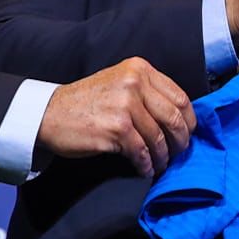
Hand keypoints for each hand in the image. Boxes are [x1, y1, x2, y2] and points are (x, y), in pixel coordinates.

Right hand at [36, 58, 194, 178]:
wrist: (49, 113)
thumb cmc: (86, 102)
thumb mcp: (119, 83)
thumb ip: (147, 92)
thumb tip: (179, 117)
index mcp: (139, 69)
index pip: (179, 97)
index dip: (189, 119)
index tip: (188, 133)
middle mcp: (134, 83)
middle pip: (174, 118)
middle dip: (180, 140)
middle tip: (178, 153)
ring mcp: (126, 105)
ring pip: (159, 138)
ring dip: (162, 156)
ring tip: (160, 164)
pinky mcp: (117, 129)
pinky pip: (142, 152)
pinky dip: (146, 164)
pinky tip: (144, 169)